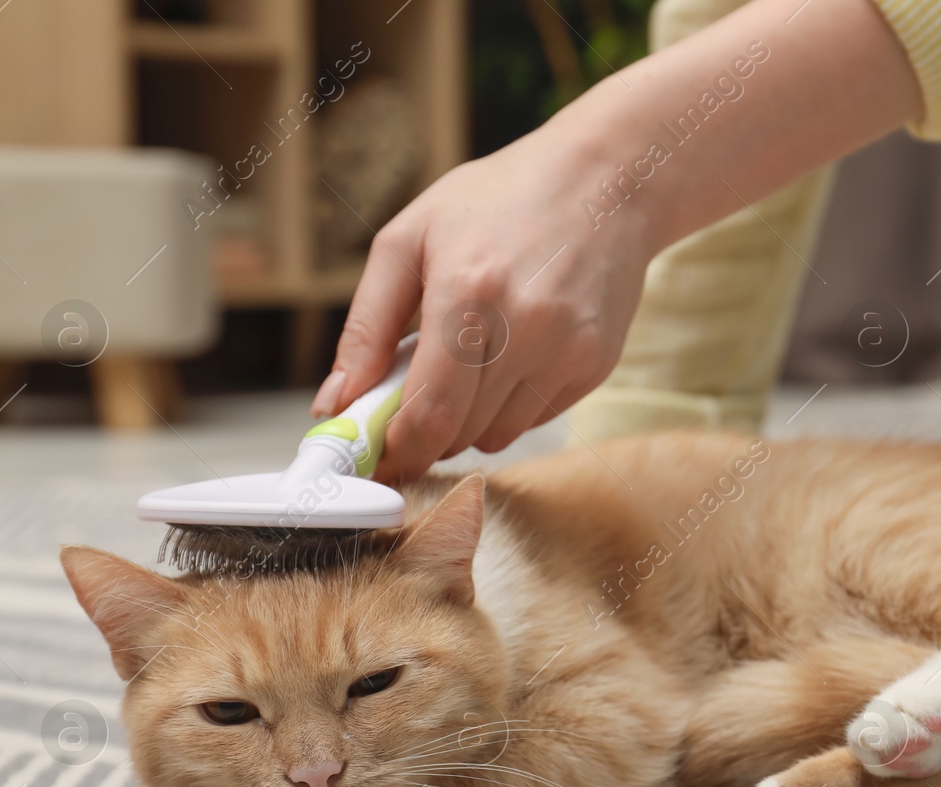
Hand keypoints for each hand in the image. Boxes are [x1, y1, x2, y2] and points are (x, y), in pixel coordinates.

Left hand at [313, 126, 655, 482]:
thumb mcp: (409, 240)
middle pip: (460, 432)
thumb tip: (336, 403)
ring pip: (498, 435)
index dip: (398, 448)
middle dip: (426, 428)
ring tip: (469, 360)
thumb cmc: (498, 201)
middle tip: (415, 393)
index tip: (380, 450)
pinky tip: (513, 352)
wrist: (605, 182)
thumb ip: (366, 327)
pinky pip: (535, 418)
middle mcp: (525, 330)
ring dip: (469, 419)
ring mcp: (568, 352)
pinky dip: (510, 403)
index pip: (430, 413)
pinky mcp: (596, 365)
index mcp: (468, 292)